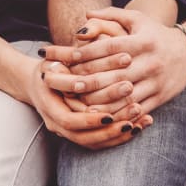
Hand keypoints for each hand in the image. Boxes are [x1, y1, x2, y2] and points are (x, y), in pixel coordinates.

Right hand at [20, 56, 149, 149]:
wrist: (42, 83)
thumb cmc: (51, 65)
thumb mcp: (54, 58)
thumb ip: (65, 56)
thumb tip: (80, 42)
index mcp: (49, 107)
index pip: (69, 120)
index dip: (90, 119)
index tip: (110, 114)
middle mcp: (56, 124)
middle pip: (84, 137)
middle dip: (111, 129)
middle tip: (135, 111)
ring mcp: (68, 132)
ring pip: (94, 143)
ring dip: (119, 135)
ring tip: (142, 121)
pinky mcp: (81, 134)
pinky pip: (101, 142)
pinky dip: (120, 136)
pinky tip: (140, 126)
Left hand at [43, 8, 185, 117]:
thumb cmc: (155, 35)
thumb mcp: (137, 19)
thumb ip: (111, 15)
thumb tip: (86, 16)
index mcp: (142, 41)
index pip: (107, 48)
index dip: (84, 53)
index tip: (63, 58)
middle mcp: (149, 62)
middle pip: (110, 74)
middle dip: (83, 80)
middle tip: (62, 83)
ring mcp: (155, 81)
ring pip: (121, 96)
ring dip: (96, 101)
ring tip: (73, 103)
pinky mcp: (159, 97)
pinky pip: (134, 110)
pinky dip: (115, 114)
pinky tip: (97, 116)